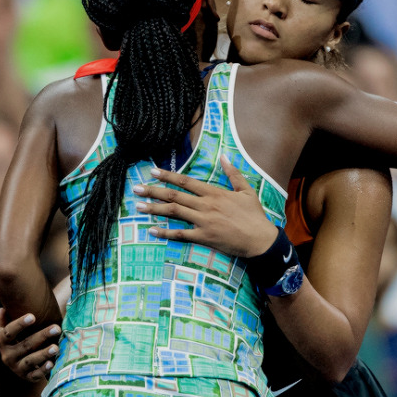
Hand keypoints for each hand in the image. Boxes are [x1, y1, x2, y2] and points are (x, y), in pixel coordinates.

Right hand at [0, 307, 60, 381]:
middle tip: (57, 328)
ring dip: (43, 354)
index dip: (20, 324)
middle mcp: (7, 356)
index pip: (8, 332)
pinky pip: (35, 375)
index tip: (33, 316)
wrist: (19, 359)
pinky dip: (43, 370)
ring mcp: (17, 367)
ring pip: (30, 361)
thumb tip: (2, 309)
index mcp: (3, 341)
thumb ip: (6, 318)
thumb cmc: (17, 336)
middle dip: (42, 336)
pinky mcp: (27, 376)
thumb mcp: (9, 327)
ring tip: (56, 347)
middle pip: (25, 345)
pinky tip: (52, 363)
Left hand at [133, 154, 276, 257]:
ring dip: (155, 208)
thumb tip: (224, 156)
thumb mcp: (246, 190)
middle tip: (136, 188)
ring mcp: (203, 222)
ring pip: (174, 212)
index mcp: (214, 192)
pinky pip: (181, 234)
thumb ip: (233, 173)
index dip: (168, 176)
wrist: (260, 240)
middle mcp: (205, 205)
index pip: (186, 181)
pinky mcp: (204, 237)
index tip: (153, 171)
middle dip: (153, 191)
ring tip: (138, 206)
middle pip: (174, 195)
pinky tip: (152, 230)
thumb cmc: (254, 215)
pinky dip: (166, 232)